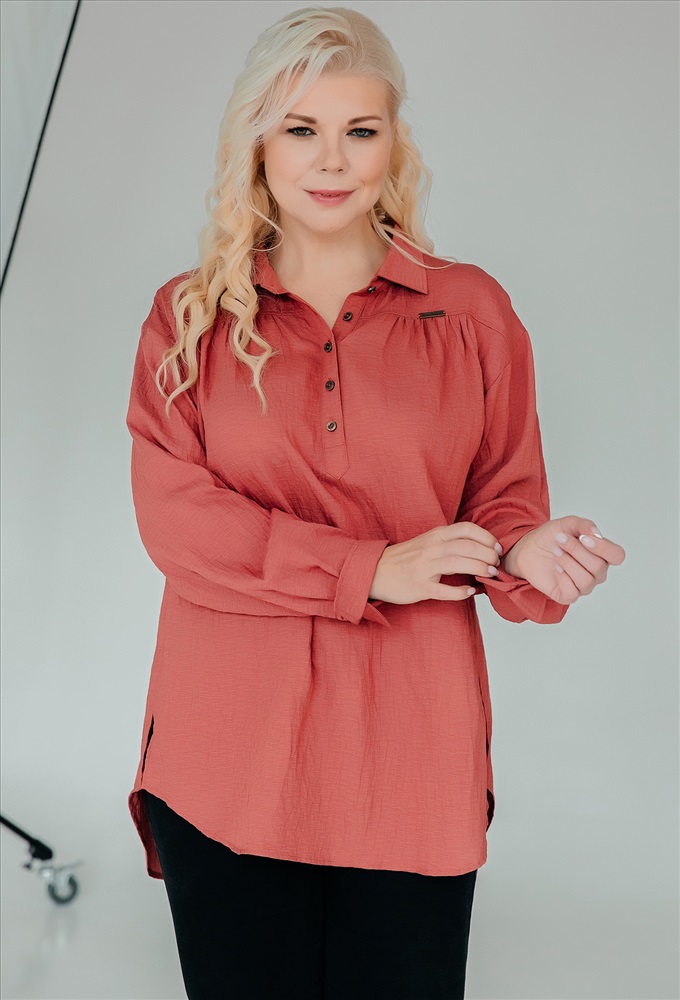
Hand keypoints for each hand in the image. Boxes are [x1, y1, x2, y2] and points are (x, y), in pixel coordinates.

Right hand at [369, 521, 502, 604]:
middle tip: (497, 564)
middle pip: (467, 546)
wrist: (376, 572)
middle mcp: (431, 548)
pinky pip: (443, 590)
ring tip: (490, 575)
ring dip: (479, 568)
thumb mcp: (428, 542)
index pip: (467, 529)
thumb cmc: (406, 559)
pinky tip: (469, 593)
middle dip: (488, 555)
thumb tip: (480, 549)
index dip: (487, 537)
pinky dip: (459, 592)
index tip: (497, 548)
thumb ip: (450, 542)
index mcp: (435, 535)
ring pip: (457, 563)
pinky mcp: (419, 586)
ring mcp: (424, 567)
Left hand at [502, 516, 625, 604]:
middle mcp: (597, 572)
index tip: (583, 538)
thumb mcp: (566, 523)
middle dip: (576, 551)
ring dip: (567, 562)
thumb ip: (583, 525)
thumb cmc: (551, 536)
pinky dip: (562, 577)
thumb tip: (596, 533)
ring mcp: (584, 585)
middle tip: (560, 539)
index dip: (603, 548)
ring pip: (586, 580)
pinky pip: (573, 593)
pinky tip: (555, 567)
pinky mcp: (568, 595)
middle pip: (599, 567)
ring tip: (555, 551)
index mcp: (602, 554)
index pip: (617, 556)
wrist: (529, 548)